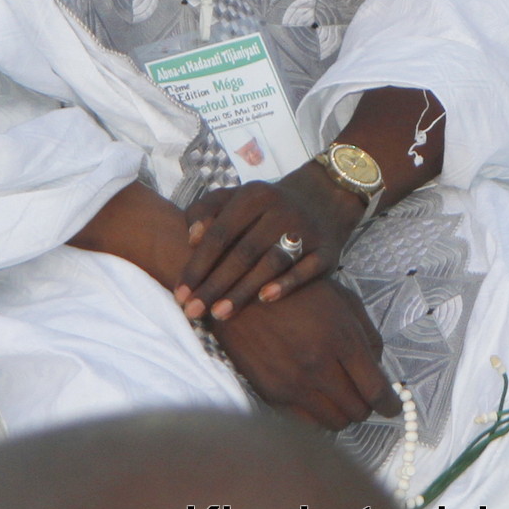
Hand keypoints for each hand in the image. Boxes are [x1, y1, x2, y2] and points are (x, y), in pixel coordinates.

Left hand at [179, 167, 359, 320]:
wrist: (325, 197)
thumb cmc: (265, 207)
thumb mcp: (234, 198)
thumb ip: (204, 211)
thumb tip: (191, 239)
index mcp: (254, 195)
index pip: (220, 234)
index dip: (198, 265)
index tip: (180, 294)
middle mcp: (281, 210)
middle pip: (243, 252)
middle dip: (214, 285)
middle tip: (193, 312)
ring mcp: (306, 229)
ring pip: (271, 263)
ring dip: (243, 290)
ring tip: (219, 313)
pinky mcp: (327, 250)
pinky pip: (306, 270)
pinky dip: (286, 284)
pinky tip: (265, 299)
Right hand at [215, 280, 400, 430]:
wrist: (242, 294)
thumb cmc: (298, 292)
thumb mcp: (342, 299)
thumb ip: (367, 334)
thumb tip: (379, 368)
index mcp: (341, 339)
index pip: (376, 390)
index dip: (391, 404)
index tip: (393, 406)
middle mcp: (319, 366)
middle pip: (358, 411)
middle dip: (367, 406)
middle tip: (363, 395)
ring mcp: (293, 384)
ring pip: (333, 422)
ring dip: (343, 413)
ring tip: (339, 396)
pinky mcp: (272, 394)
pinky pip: (306, 422)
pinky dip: (318, 416)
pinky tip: (317, 398)